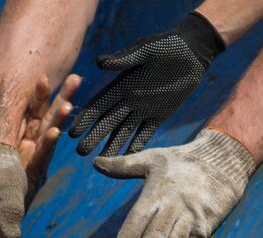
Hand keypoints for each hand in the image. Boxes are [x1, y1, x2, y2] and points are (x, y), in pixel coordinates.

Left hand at [18, 74, 79, 203]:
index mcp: (15, 134)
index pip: (30, 109)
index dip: (39, 94)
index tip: (43, 76)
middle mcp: (28, 144)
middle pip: (47, 116)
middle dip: (61, 98)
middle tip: (74, 79)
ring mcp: (32, 158)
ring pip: (50, 134)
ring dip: (60, 119)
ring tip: (68, 105)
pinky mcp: (31, 175)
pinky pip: (41, 157)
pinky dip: (47, 145)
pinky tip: (53, 133)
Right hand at [69, 12, 224, 156]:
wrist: (194, 50)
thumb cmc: (168, 45)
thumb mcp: (146, 50)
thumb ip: (123, 59)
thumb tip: (98, 63)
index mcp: (121, 85)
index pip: (99, 105)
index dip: (85, 119)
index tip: (73, 133)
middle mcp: (128, 99)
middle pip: (107, 122)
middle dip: (94, 137)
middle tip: (81, 153)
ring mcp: (143, 108)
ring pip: (124, 131)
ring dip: (113, 146)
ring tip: (102, 162)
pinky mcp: (160, 114)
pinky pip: (146, 133)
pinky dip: (137, 146)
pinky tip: (129, 159)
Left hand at [93, 129, 255, 237]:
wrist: (222, 163)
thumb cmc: (179, 162)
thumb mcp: (151, 158)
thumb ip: (123, 165)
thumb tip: (95, 162)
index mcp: (157, 191)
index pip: (140, 218)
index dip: (130, 235)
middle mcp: (175, 207)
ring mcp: (192, 219)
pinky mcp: (206, 228)